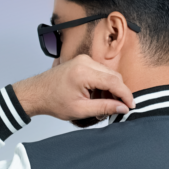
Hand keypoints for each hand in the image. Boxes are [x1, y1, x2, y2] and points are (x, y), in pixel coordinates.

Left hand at [12, 55, 134, 122]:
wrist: (37, 93)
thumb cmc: (54, 101)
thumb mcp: (81, 110)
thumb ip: (104, 108)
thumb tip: (123, 108)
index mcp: (84, 73)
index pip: (114, 81)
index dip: (125, 95)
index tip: (131, 106)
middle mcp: (85, 61)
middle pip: (114, 76)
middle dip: (119, 92)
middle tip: (118, 108)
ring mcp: (84, 59)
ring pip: (109, 74)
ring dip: (111, 89)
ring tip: (104, 104)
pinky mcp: (83, 61)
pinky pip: (101, 72)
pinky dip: (103, 84)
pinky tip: (98, 96)